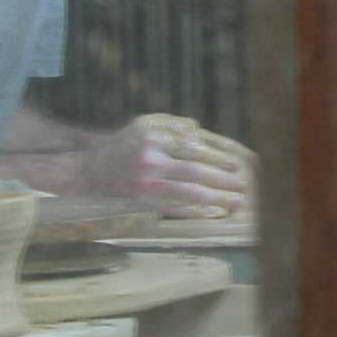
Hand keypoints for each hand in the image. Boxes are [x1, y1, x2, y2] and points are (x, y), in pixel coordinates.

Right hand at [84, 114, 252, 215]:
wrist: (92, 174)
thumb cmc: (125, 146)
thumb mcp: (143, 124)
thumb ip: (172, 123)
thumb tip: (199, 129)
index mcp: (151, 138)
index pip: (192, 148)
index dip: (217, 158)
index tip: (235, 164)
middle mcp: (148, 161)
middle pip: (194, 171)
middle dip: (223, 179)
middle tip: (244, 184)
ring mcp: (144, 186)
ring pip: (188, 193)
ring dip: (217, 198)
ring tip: (237, 201)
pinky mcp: (141, 205)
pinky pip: (174, 210)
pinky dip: (196, 212)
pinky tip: (214, 213)